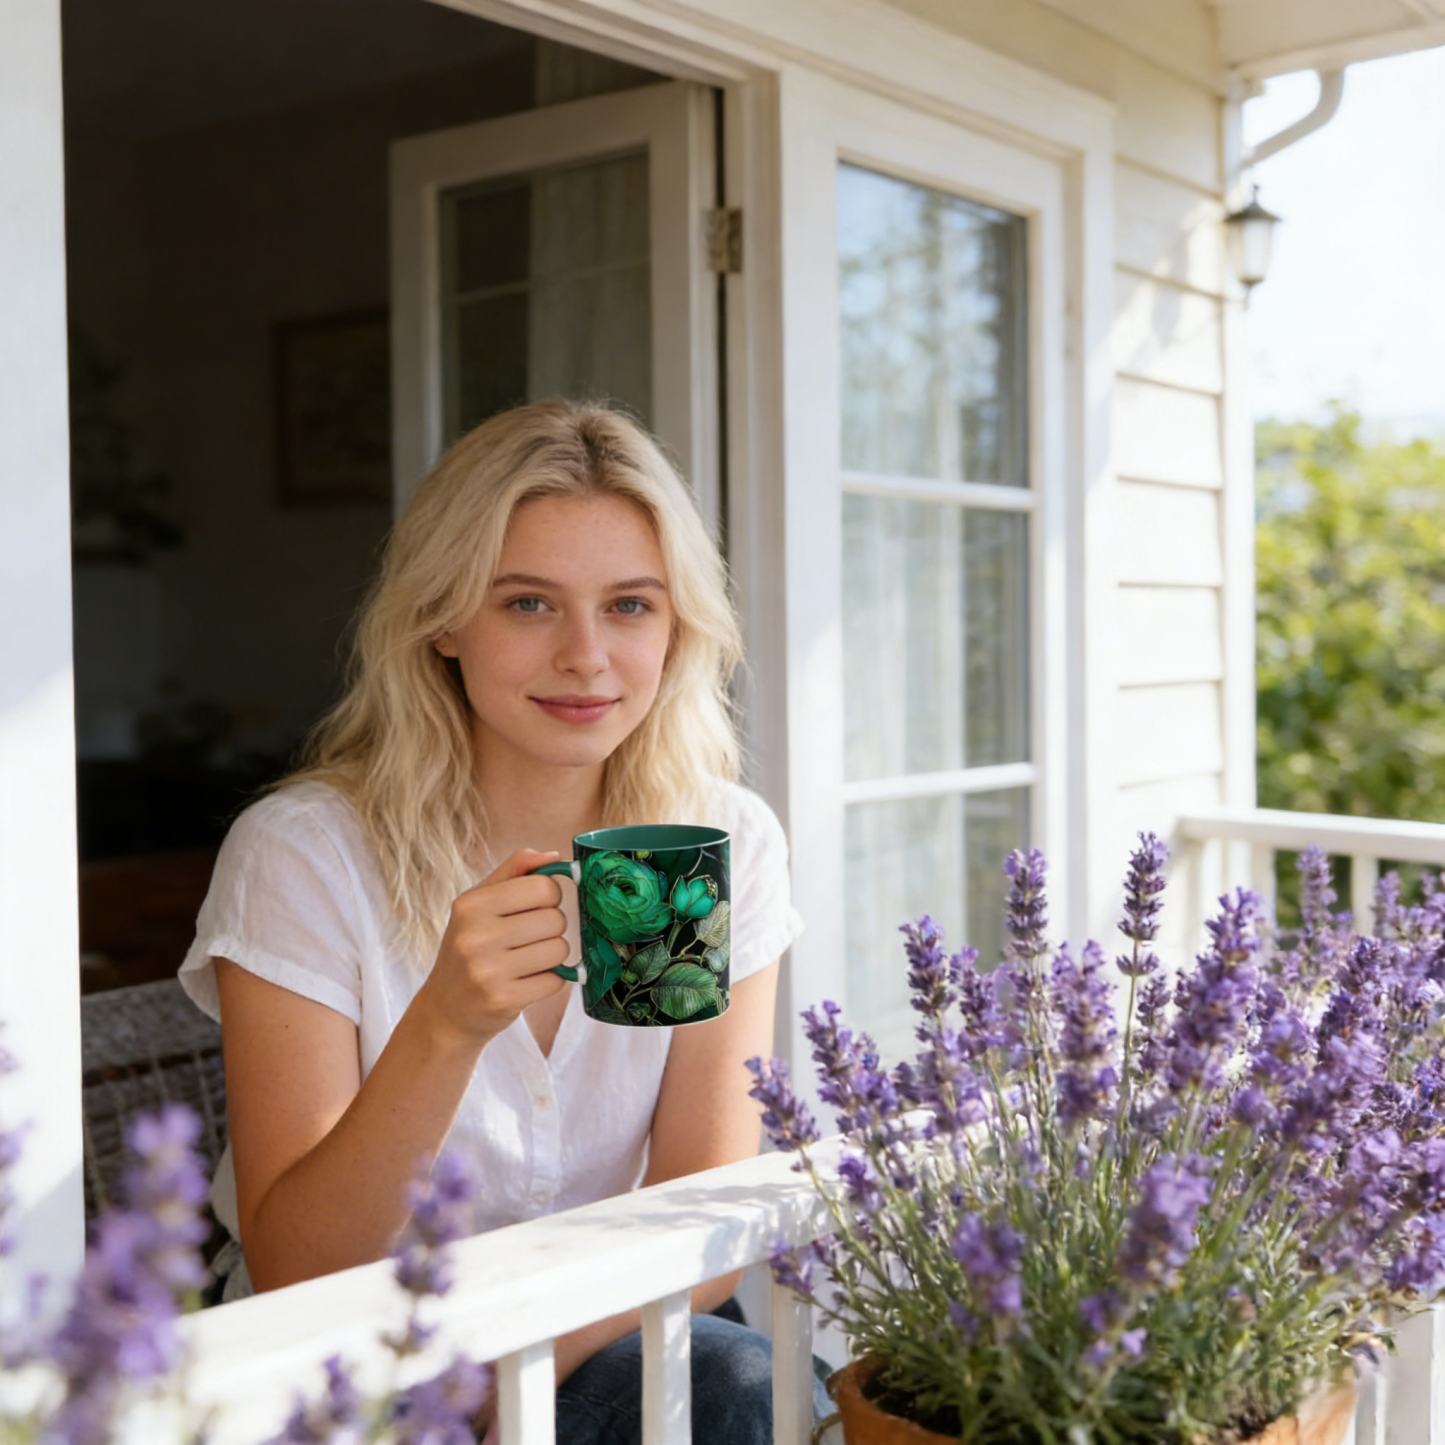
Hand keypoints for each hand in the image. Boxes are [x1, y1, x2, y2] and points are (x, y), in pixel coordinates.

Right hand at [415, 849, 570, 1045]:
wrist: (445, 1010)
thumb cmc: (468, 948)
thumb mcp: (479, 904)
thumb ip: (515, 871)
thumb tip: (554, 856)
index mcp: (471, 905)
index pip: (543, 887)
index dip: (549, 896)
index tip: (535, 907)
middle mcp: (476, 936)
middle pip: (556, 919)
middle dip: (551, 929)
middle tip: (528, 939)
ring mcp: (488, 971)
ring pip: (559, 950)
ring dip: (552, 956)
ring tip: (527, 960)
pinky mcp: (503, 999)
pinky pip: (556, 980)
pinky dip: (549, 981)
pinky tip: (526, 981)